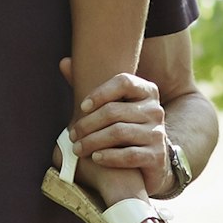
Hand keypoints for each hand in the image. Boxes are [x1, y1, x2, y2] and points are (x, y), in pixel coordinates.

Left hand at [57, 62, 169, 192]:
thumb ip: (91, 86)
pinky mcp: (157, 156)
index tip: (81, 106)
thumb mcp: (113, 106)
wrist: (149, 160)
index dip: (100, 92)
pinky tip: (96, 158)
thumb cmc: (124, 127)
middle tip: (72, 134)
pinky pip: (129, 155)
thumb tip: (65, 63)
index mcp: (147, 91)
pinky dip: (109, 156)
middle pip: (115, 111)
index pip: (124, 82)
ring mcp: (158, 133)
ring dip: (92, 141)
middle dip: (87, 123)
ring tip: (77, 149)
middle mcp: (155, 110)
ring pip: (119, 133)